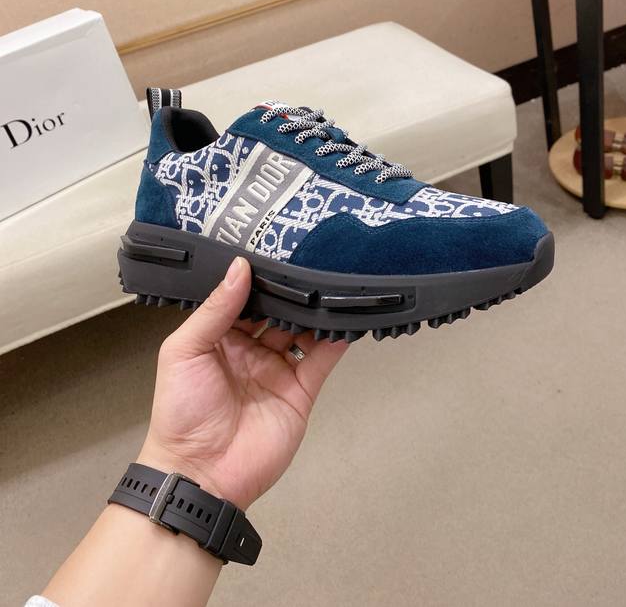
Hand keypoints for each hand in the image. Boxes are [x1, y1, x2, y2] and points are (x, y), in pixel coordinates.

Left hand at [139, 257, 347, 508]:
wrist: (200, 474)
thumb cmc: (181, 411)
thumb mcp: (184, 351)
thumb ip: (214, 310)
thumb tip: (239, 267)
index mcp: (220, 336)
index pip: (244, 298)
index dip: (258, 276)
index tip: (278, 248)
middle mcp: (251, 349)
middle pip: (278, 311)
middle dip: (292, 289)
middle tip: (312, 259)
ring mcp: (277, 369)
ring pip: (303, 331)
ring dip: (316, 310)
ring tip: (333, 281)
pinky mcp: (300, 391)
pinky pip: (321, 360)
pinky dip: (335, 339)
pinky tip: (345, 318)